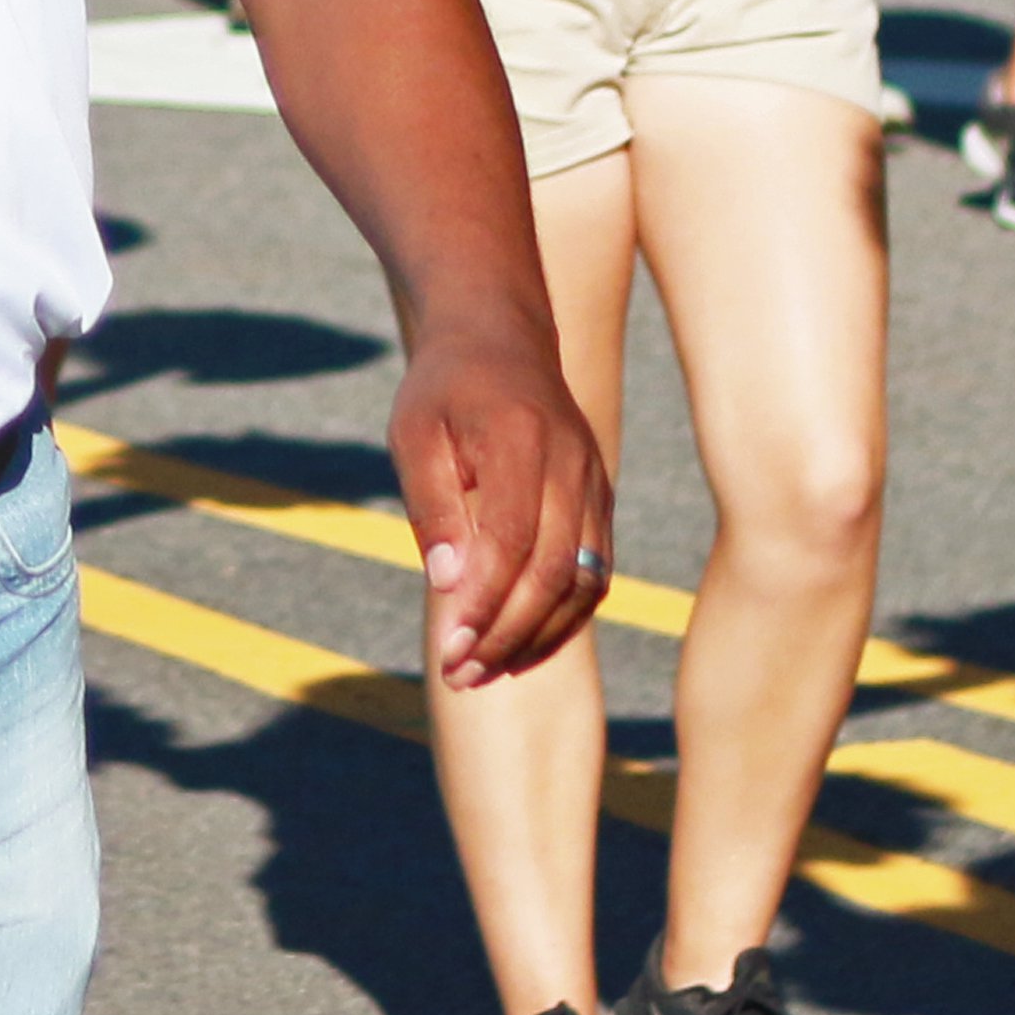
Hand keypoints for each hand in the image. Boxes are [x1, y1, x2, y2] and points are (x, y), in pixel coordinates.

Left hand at [383, 323, 608, 688]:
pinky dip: (563, 619)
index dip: (484, 603)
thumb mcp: (414, 434)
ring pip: (583, 581)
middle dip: (508, 634)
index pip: (512, 540)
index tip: (448, 650)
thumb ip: (433, 507)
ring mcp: (594, 483)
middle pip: (554, 571)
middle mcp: (572, 463)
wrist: (500, 339)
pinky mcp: (600, 501)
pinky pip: (593, 574)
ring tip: (484, 672)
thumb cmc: (444, 390)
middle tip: (459, 675)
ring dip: (537, 637)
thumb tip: (449, 586)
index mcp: (523, 438)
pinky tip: (520, 648)